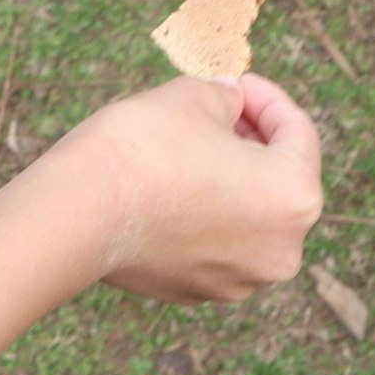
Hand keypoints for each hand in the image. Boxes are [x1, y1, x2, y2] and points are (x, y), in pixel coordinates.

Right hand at [47, 74, 323, 302]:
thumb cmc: (142, 149)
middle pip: (277, 180)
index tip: (236, 82)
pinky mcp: (199, 292)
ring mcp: (240, 279)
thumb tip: (231, 103)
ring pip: (247, 216)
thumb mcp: (194, 97)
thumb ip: (227, 98)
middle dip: (250, 141)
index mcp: (295, 197)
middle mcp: (281, 249)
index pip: (298, 134)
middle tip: (217, 110)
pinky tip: (169, 187)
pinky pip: (215, 243)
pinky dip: (203, 214)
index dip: (266, 97)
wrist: (76, 212)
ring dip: (228, 179)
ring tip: (190, 146)